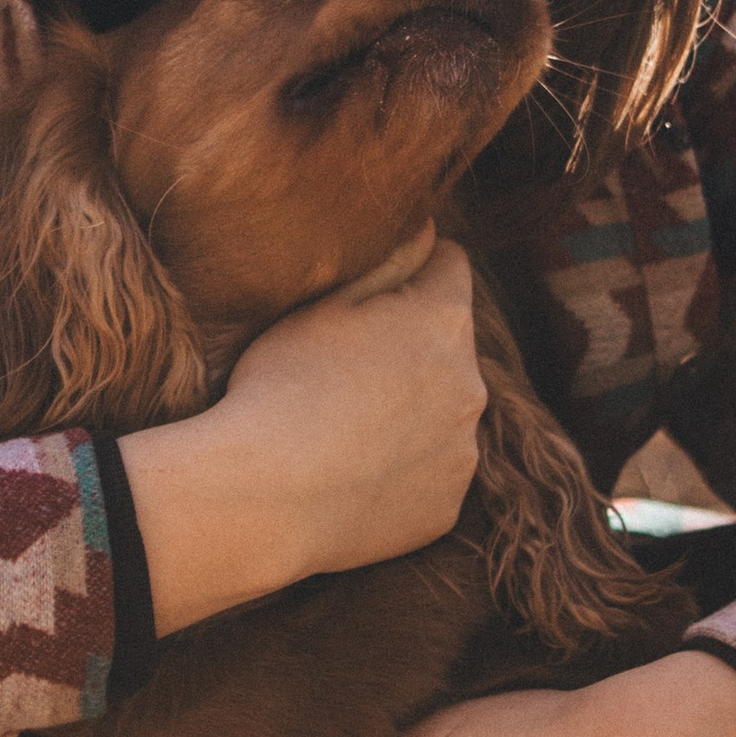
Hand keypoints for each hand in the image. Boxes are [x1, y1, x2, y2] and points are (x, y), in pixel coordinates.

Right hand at [119, 230, 485, 633]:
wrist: (264, 499)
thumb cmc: (282, 386)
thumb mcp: (323, 304)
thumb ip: (389, 259)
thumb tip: (428, 228)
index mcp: (444, 320)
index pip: (450, 264)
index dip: (409, 270)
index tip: (368, 296)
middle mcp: (471, 385)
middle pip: (447, 345)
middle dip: (410, 346)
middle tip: (342, 369)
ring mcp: (462, 452)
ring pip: (442, 412)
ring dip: (410, 412)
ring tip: (342, 429)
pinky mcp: (446, 508)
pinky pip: (429, 474)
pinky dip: (401, 471)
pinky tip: (350, 475)